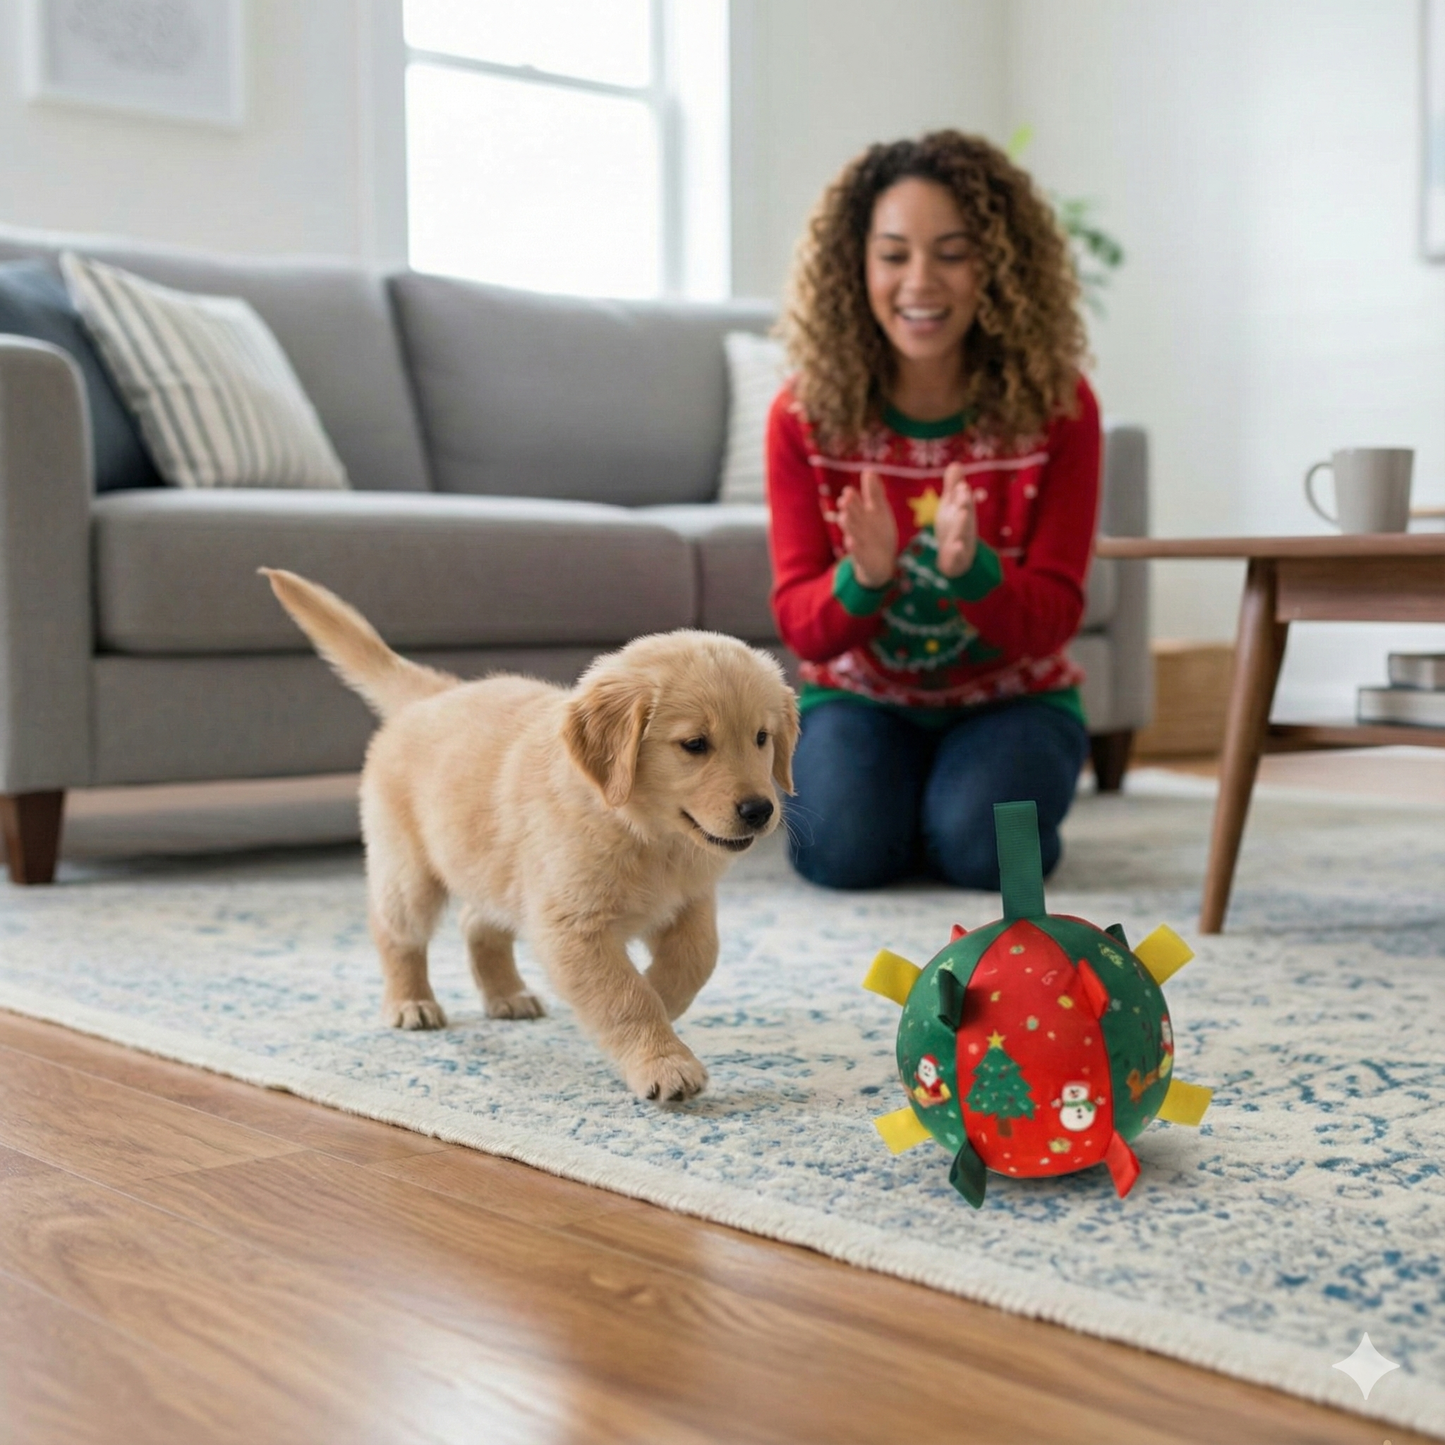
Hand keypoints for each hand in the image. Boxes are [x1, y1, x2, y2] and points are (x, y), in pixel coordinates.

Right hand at [838, 470, 898, 587]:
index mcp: (862, 514)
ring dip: (848, 524)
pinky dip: (853, 547)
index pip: (856, 503)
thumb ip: (874, 492)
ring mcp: (859, 541)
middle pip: (852, 515)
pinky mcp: (862, 557)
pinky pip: (857, 552)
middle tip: (845, 499)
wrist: (882, 560)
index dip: (852, 498)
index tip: (848, 491)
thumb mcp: (880, 510)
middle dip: (848, 508)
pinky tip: (851, 542)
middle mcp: (858, 526)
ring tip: (844, 516)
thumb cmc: (879, 532)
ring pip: (852, 531)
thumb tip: (869, 470)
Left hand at [934, 462, 977, 577]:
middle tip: (964, 489)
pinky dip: (957, 550)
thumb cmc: (954, 527)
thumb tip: (956, 463)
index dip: (962, 491)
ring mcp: (962, 540)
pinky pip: (957, 553)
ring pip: (963, 531)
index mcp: (962, 510)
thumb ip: (953, 486)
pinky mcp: (957, 556)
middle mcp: (965, 524)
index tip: (961, 483)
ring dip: (963, 522)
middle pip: (966, 512)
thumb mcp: (951, 505)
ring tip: (962, 512)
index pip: (963, 499)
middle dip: (965, 501)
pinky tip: (956, 546)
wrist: (955, 559)